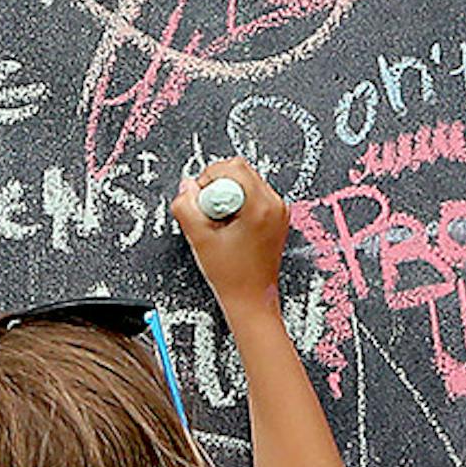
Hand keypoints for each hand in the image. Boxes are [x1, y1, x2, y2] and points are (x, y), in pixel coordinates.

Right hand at [172, 157, 288, 324]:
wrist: (251, 298)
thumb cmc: (232, 276)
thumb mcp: (200, 239)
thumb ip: (187, 207)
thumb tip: (187, 187)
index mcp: (260, 207)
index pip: (232, 168)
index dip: (208, 180)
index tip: (203, 204)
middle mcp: (274, 205)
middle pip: (239, 171)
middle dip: (217, 187)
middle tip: (211, 215)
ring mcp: (278, 211)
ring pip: (245, 182)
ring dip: (226, 196)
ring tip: (221, 225)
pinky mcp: (275, 217)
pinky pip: (251, 195)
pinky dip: (236, 205)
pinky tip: (229, 227)